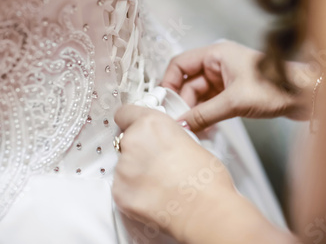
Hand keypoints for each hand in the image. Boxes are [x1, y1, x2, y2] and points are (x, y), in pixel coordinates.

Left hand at [112, 105, 234, 241]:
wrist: (205, 211)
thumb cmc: (206, 180)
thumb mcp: (191, 141)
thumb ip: (168, 136)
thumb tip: (164, 142)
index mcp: (151, 124)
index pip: (125, 113)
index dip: (131, 121)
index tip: (133, 127)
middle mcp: (132, 142)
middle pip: (126, 141)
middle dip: (139, 151)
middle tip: (160, 165)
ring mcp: (123, 168)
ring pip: (124, 166)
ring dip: (137, 173)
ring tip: (161, 185)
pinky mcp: (119, 193)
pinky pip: (123, 188)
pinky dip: (135, 193)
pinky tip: (155, 197)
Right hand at [162, 40, 313, 131]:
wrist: (305, 96)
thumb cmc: (276, 87)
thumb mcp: (234, 102)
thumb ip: (204, 114)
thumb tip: (181, 125)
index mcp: (216, 55)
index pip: (180, 64)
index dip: (169, 82)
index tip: (163, 102)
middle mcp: (218, 64)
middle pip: (188, 83)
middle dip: (183, 103)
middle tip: (179, 123)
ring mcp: (225, 79)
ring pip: (198, 96)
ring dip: (194, 112)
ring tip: (192, 130)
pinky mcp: (232, 93)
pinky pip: (210, 104)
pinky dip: (205, 115)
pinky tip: (203, 129)